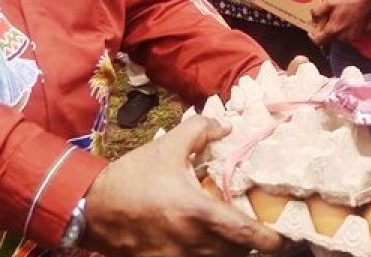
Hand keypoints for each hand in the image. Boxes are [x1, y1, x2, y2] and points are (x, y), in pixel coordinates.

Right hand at [83, 115, 281, 256]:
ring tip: (229, 233)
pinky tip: (203, 241)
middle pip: (236, 253)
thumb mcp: (166, 147)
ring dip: (228, 249)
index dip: (268, 239)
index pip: (245, 235)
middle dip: (249, 243)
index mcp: (196, 213)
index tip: (279, 235)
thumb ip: (199, 131)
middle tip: (254, 227)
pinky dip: (206, 255)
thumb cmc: (132, 177)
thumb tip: (226, 127)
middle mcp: (191, 243)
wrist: (91, 208)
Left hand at [310, 0, 370, 46]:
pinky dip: (343, 32)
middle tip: (326, 21)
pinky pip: (345, 37)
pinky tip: (345, 21)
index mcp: (333, 30)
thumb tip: (312, 17)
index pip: (318, 41)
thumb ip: (318, 11)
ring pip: (337, 39)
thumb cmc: (349, 1)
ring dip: (334, 32)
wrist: (366, 2)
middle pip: (327, 40)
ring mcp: (350, 38)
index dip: (313, 37)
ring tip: (337, 19)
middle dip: (324, 33)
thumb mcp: (330, 3)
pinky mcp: (356, 36)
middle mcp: (341, 37)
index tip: (312, 32)